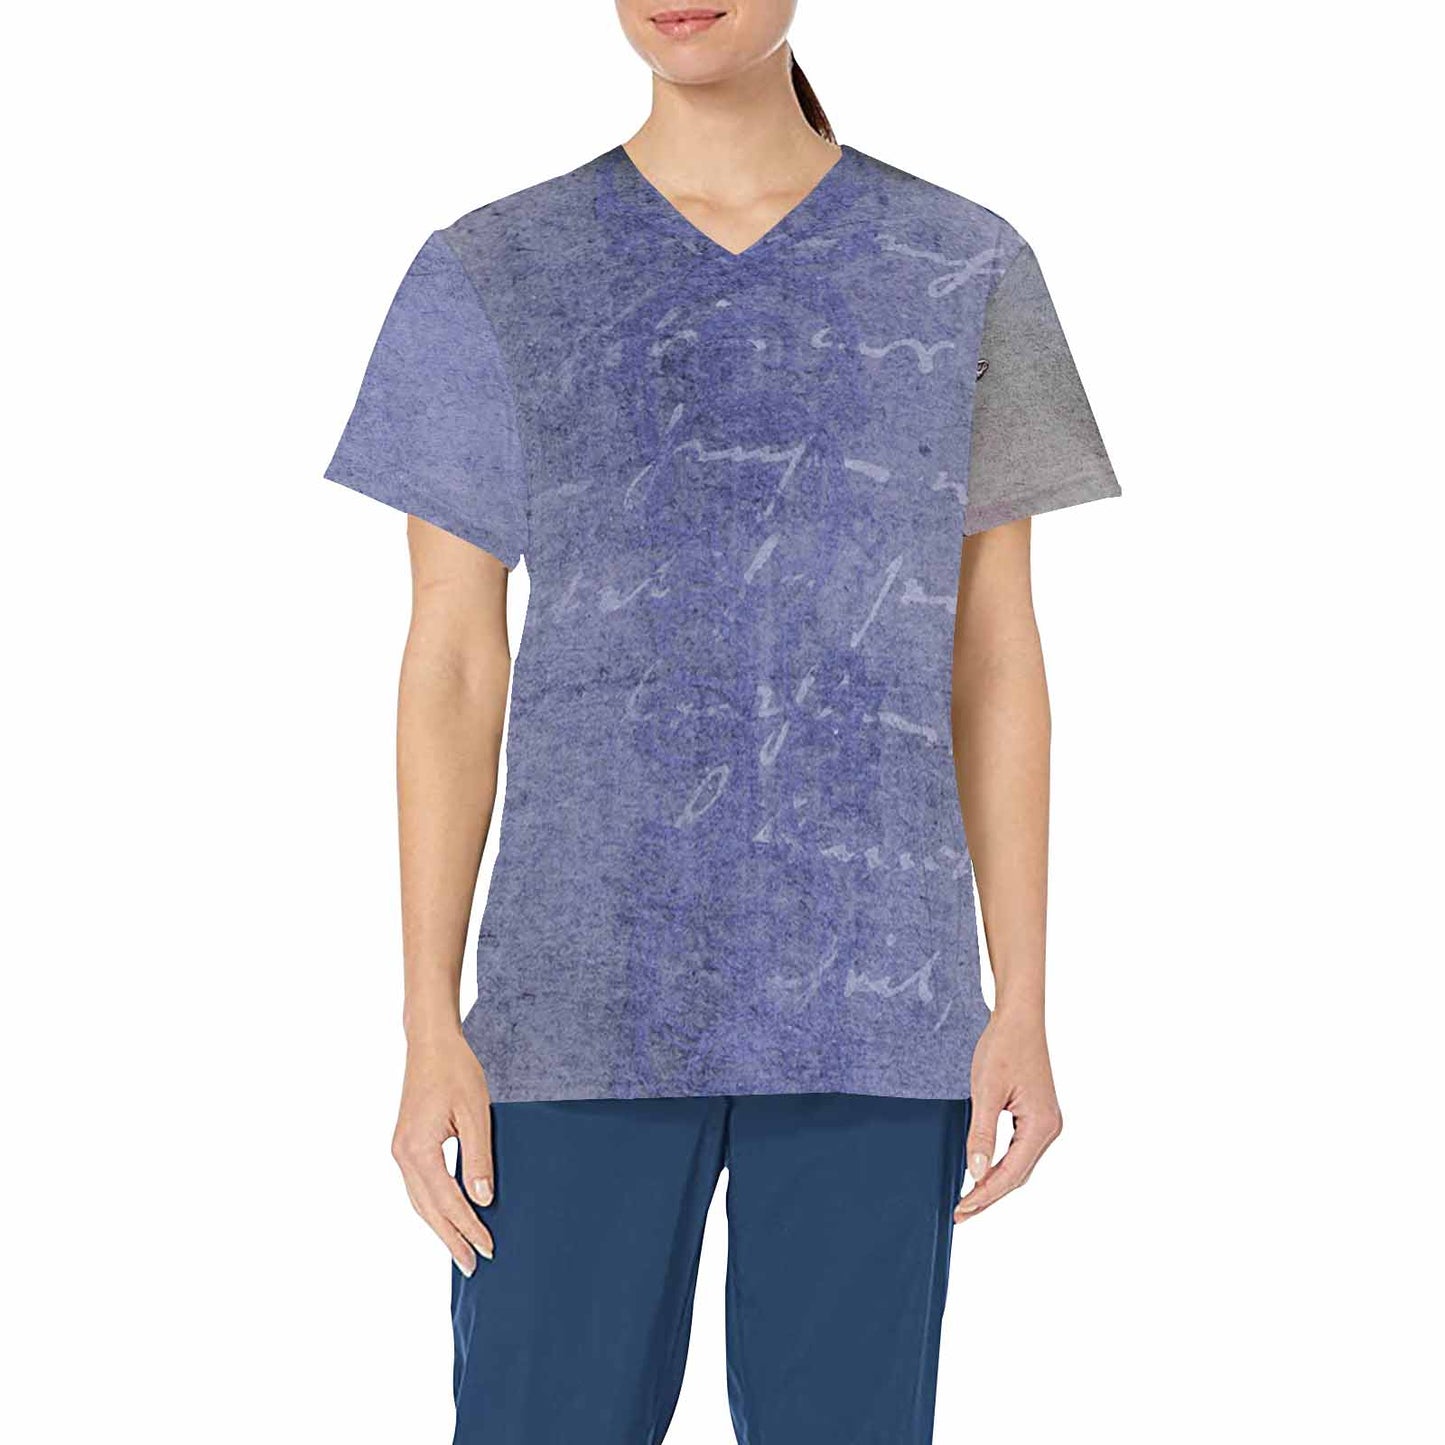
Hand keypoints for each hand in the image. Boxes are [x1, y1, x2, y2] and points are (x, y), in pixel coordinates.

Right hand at [391, 1029, 495, 1272]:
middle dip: (451, 1239)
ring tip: (462, 1250)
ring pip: (420, 1202)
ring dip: (441, 1227)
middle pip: (428, 1210)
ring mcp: (401, 1151)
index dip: (468, 1227)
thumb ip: (477, 1158)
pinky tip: (448, 1217)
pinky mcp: (406, 1145)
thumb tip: (482, 1199)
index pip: (447, 1201)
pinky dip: (434, 1207)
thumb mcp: (476, 1112)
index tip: (489, 1248)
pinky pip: (419, 1187)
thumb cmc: (456, 1071)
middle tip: (474, 1266)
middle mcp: (403, 1155)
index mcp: (418, 1149)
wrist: (430, 1043)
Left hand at [954, 1010, 1062, 1221]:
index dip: (985, 1195)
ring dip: (995, 1183)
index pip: (1011, 1174)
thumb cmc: (1004, 1047)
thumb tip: (976, 1172)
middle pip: (1018, 1175)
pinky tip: (983, 1172)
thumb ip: (981, 1133)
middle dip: (989, 1196)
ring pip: (1019, 1165)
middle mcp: (1049, 1128)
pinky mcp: (1037, 1116)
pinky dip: (1001, 1166)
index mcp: (1041, 1126)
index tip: (961, 1209)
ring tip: (969, 1200)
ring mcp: (1045, 1123)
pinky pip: (1019, 1151)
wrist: (1019, 1018)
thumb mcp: (986, 1090)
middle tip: (960, 1213)